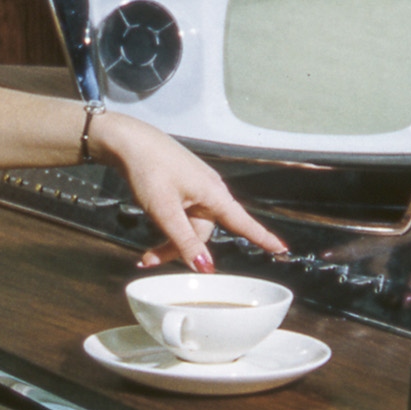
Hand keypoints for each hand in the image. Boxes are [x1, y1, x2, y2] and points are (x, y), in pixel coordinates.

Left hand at [91, 113, 287, 271]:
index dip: (263, 238)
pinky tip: (152, 225)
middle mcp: (210, 190)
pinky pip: (182, 213)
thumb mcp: (165, 210)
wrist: (128, 141)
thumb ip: (184, 241)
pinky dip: (168, 226)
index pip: (243, 222)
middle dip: (178, 249)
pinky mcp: (183, 185)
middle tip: (148, 260)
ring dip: (169, 240)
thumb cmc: (149, 168)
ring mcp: (196, 187)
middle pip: (202, 232)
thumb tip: (204, 268)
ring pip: (189, 225)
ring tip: (145, 252)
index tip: (282, 249)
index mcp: (213, 193)